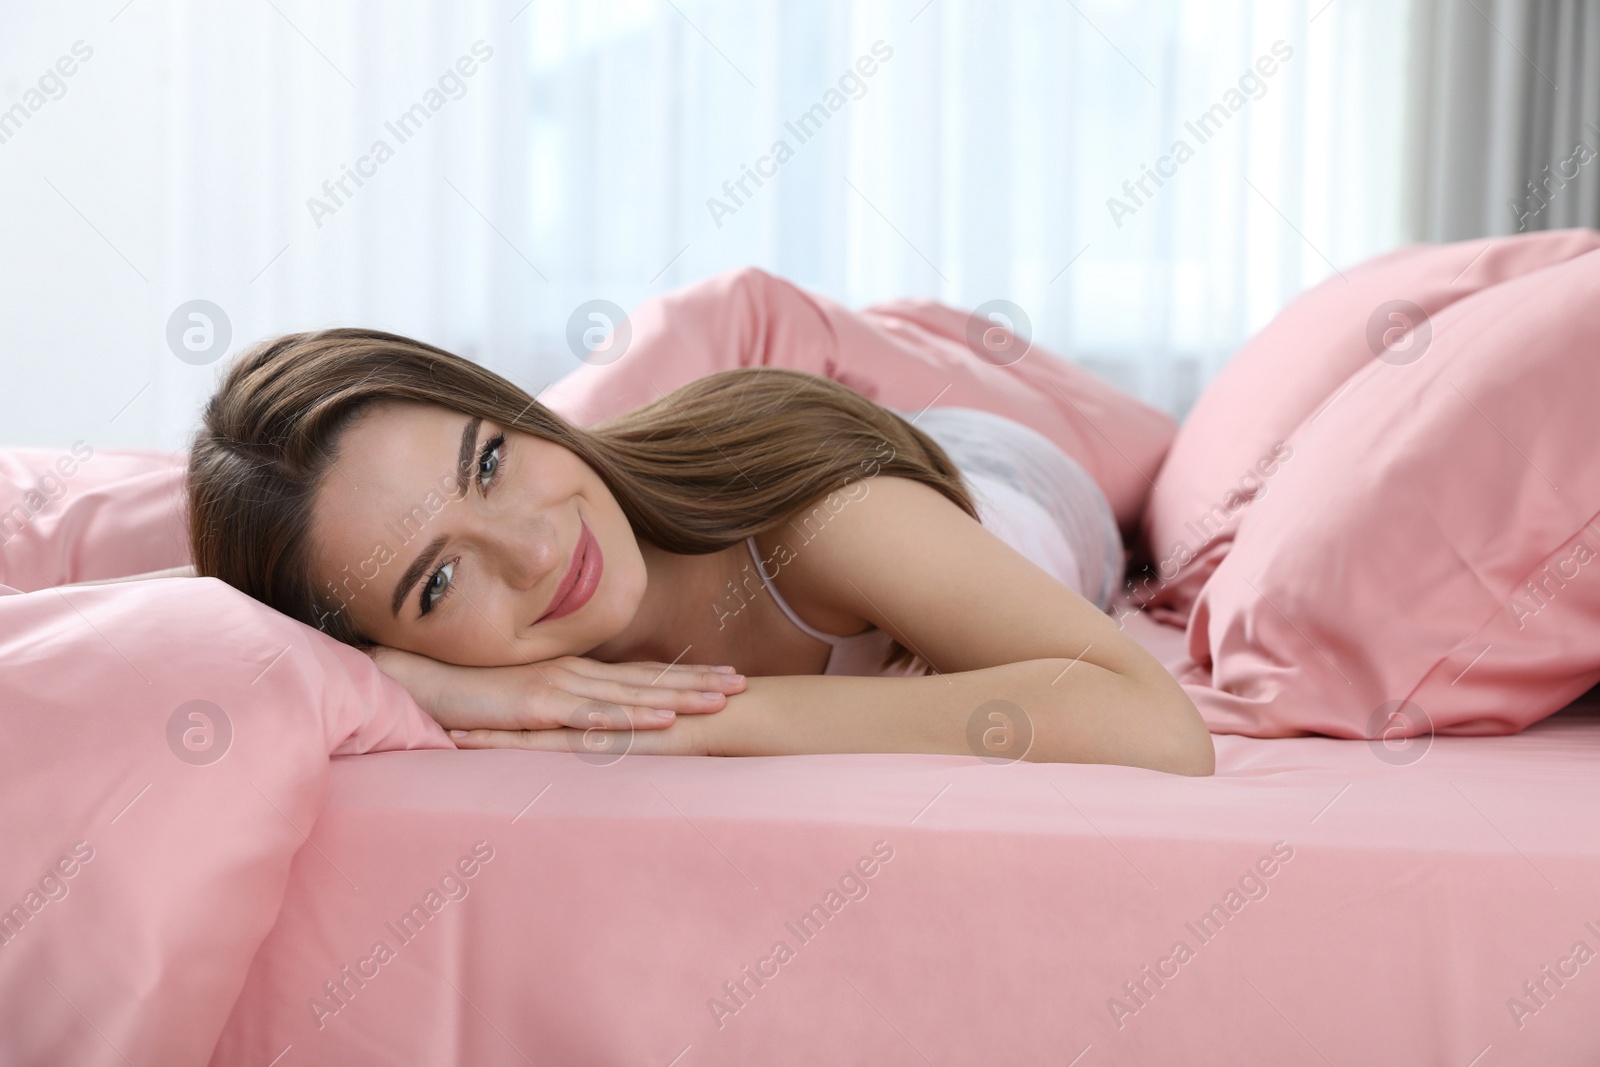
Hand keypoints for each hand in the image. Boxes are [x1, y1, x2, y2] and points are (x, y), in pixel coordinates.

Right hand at [368, 648, 746, 740]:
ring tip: (721, 699)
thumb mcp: (523, 701)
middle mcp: (576, 675)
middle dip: (697, 681)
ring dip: (679, 695)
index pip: (639, 673)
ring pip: (632, 693)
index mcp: (574, 674)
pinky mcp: (541, 706)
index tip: (723, 675)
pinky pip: (595, 712)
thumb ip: (557, 707)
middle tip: (744, 683)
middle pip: (648, 679)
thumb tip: (586, 722)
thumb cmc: (467, 694)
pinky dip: (633, 714)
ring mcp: (560, 687)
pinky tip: (663, 717)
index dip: (682, 675)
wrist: (419, 681)